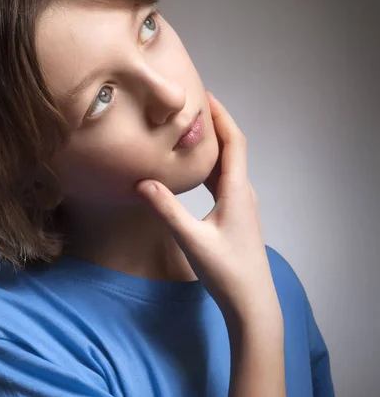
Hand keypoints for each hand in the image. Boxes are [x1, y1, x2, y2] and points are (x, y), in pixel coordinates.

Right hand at [135, 91, 279, 326]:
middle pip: (233, 147)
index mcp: (237, 190)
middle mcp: (243, 191)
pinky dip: (210, 164)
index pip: (234, 141)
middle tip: (191, 105)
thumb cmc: (227, 272)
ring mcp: (241, 203)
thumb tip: (143, 182)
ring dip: (213, 143)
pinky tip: (193, 168)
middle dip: (215, 122)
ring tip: (189, 128)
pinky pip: (224, 178)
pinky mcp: (236, 213)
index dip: (221, 115)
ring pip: (228, 163)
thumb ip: (167, 210)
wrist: (252, 302)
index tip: (205, 94)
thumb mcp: (192, 240)